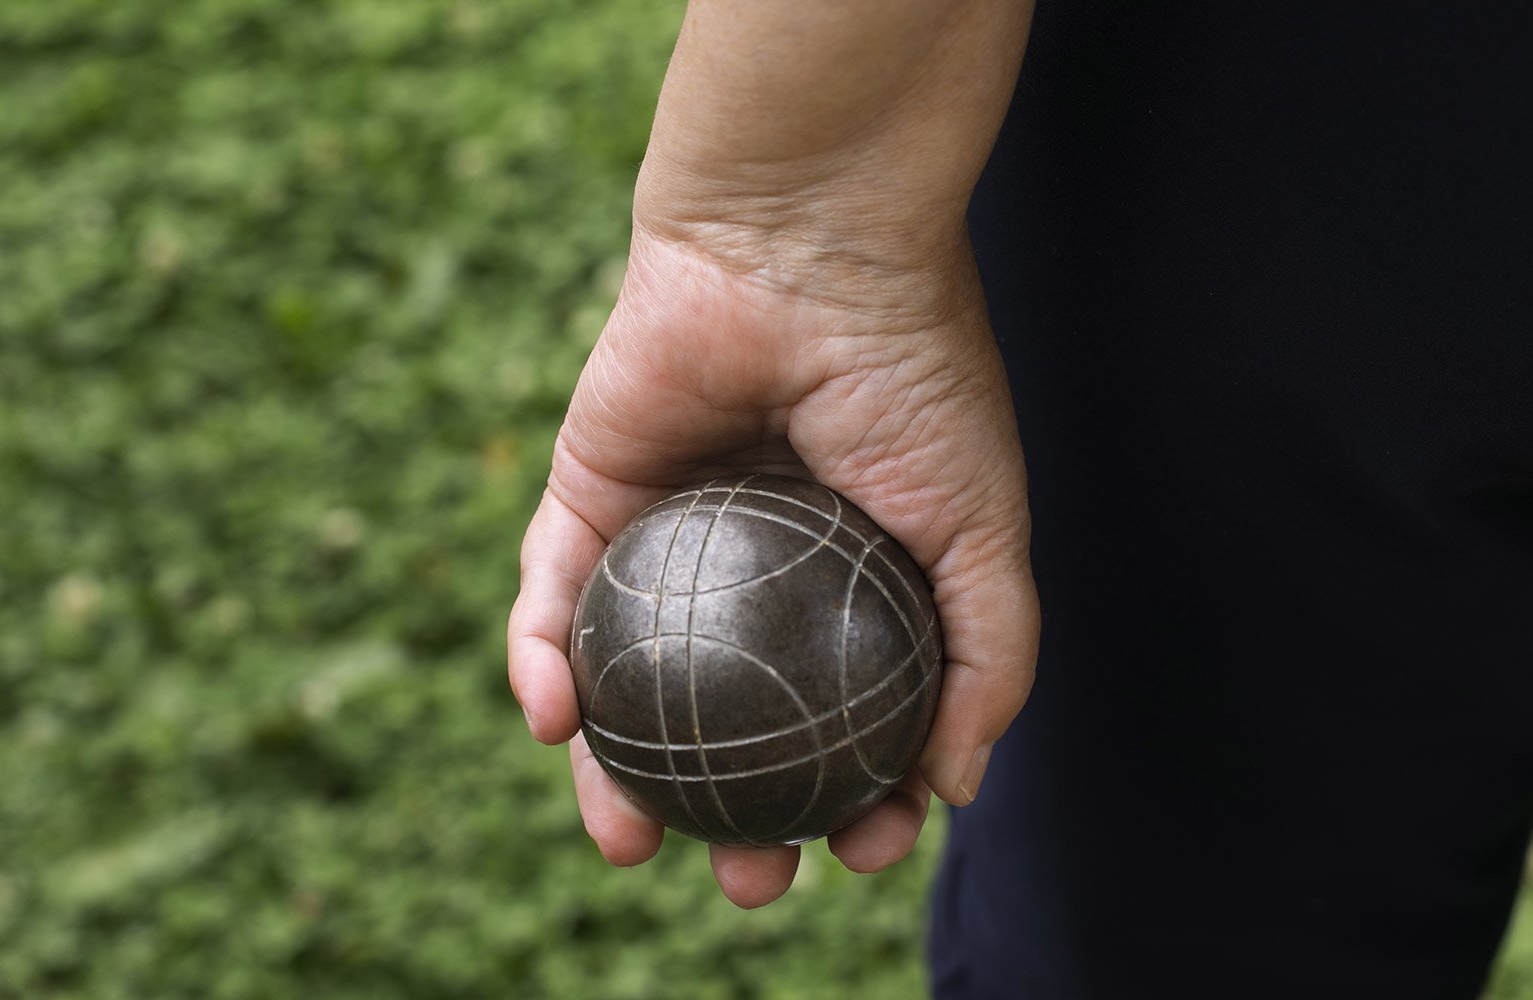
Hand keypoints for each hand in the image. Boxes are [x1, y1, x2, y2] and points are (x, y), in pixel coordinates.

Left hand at [507, 224, 1039, 907]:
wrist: (809, 247)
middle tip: (746, 881)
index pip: (844, 721)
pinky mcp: (589, 491)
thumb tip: (956, 789)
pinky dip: (542, 664)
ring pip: (631, 683)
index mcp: (850, 582)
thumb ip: (989, 657)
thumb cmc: (913, 378)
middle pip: (729, 725)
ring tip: (626, 845)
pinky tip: (551, 727)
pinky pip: (553, 597)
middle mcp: (755, 573)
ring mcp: (670, 539)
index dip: (852, 799)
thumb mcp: (986, 530)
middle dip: (732, 820)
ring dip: (617, 775)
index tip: (856, 851)